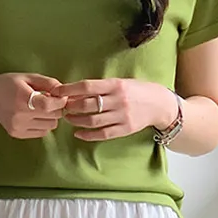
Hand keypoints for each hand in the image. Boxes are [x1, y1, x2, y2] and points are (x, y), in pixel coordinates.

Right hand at [0, 72, 69, 138]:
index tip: (60, 96)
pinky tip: (34, 115)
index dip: (60, 102)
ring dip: (50, 117)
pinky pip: (42, 133)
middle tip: (49, 100)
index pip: (49, 106)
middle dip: (56, 108)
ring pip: (50, 127)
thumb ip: (48, 83)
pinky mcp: (17, 134)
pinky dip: (43, 124)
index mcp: (22, 98)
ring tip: (40, 108)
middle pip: (53, 117)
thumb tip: (65, 92)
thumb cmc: (9, 84)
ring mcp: (18, 127)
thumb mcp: (28, 77)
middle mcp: (19, 115)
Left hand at [63, 79, 178, 141]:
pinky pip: (102, 134)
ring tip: (69, 119)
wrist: (160, 104)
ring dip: (77, 121)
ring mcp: (122, 116)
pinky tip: (78, 133)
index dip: (69, 89)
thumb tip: (74, 91)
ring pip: (93, 121)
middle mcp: (118, 100)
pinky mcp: (125, 129)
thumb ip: (100, 87)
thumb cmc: (136, 91)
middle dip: (71, 106)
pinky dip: (88, 135)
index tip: (57, 91)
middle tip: (62, 107)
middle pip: (87, 105)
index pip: (87, 86)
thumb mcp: (120, 82)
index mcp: (116, 85)